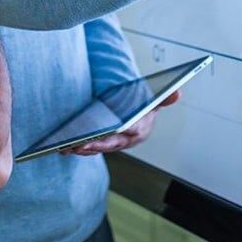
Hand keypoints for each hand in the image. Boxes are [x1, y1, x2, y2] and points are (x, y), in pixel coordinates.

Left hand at [61, 91, 178, 156]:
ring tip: (66, 147)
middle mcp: (128, 141)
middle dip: (95, 145)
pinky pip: (90, 148)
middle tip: (79, 145)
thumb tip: (177, 92)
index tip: (110, 132)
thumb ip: (164, 98)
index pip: (131, 132)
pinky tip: (64, 147)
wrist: (138, 112)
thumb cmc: (143, 106)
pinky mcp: (103, 145)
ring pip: (97, 148)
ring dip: (82, 149)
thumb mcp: (154, 99)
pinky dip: (78, 148)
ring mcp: (114, 145)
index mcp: (141, 130)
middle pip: (110, 144)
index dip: (120, 133)